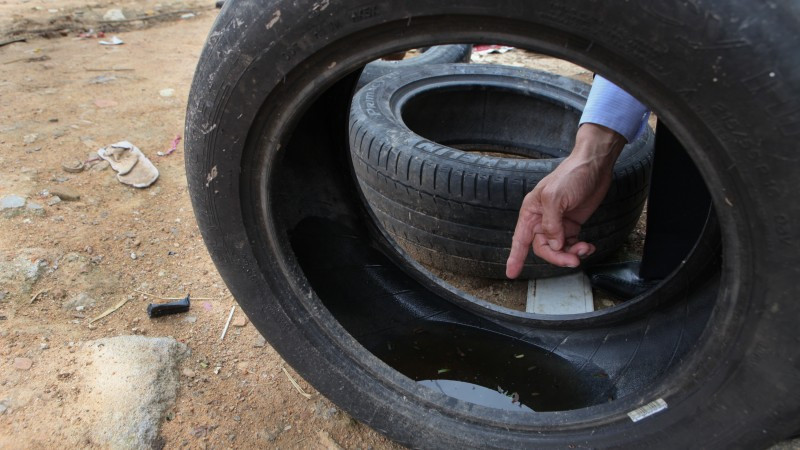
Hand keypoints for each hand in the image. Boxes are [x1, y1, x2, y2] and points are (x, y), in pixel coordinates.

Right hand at [506, 124, 626, 278]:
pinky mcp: (572, 224)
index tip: (511, 273)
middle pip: (544, 248)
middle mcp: (542, 219)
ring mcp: (558, 222)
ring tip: (585, 249)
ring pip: (559, 248)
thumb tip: (554, 245)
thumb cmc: (570, 175)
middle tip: (573, 260)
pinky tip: (588, 246)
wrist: (594, 165)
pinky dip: (580, 248)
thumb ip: (551, 224)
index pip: (520, 239)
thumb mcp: (555, 198)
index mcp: (531, 212)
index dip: (515, 257)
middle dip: (558, 256)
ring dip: (571, 253)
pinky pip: (572, 243)